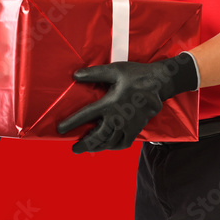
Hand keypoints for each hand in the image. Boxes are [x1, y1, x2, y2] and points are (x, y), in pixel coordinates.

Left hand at [57, 52, 197, 153]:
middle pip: (97, 136)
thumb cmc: (136, 75)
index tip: (60, 130)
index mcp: (109, 103)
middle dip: (85, 144)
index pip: (86, 115)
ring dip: (98, 147)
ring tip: (88, 149)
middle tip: (74, 149)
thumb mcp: (114, 70)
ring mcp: (127, 125)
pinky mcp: (136, 128)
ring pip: (109, 142)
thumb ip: (94, 74)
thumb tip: (76, 75)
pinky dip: (114, 146)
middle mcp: (117, 118)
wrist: (159, 84)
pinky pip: (123, 143)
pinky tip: (108, 145)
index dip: (72, 123)